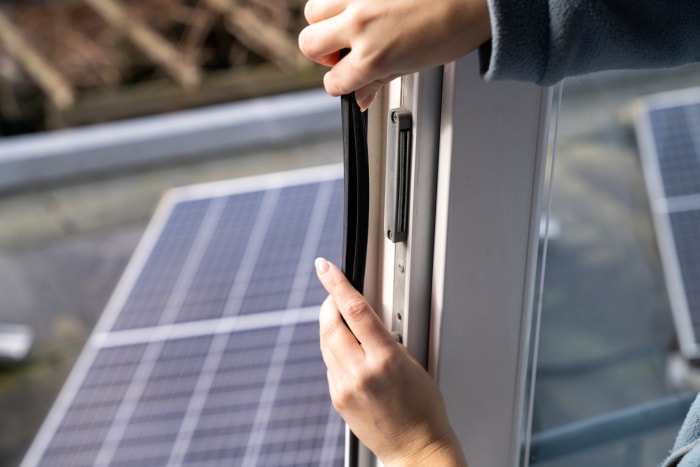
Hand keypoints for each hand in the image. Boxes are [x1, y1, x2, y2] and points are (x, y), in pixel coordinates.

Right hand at [298, 0, 490, 108]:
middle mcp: (359, 25)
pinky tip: (365, 6)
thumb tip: (362, 94)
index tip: (347, 80)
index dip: (340, 84)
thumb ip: (380, 78)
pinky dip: (344, 1)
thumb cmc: (455, 26)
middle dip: (322, 54)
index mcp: (372, 56)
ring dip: (326, 21)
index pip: (334, 81)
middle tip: (342, 53)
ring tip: (349, 24)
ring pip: (313, 11)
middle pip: (309, 45)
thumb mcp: (415, 65)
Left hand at [315, 257, 466, 465]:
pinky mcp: (338, 398)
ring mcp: (345, 387)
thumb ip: (384, 338)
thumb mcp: (412, 363)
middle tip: (334, 295)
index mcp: (385, 359)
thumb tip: (362, 316)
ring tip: (348, 327)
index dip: (337, 284)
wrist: (416, 448)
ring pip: (326, 343)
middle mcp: (360, 373)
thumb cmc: (423, 408)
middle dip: (329, 304)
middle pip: (331, 324)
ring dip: (331, 327)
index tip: (324, 268)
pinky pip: (330, 364)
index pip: (354, 310)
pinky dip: (336, 352)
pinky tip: (352, 357)